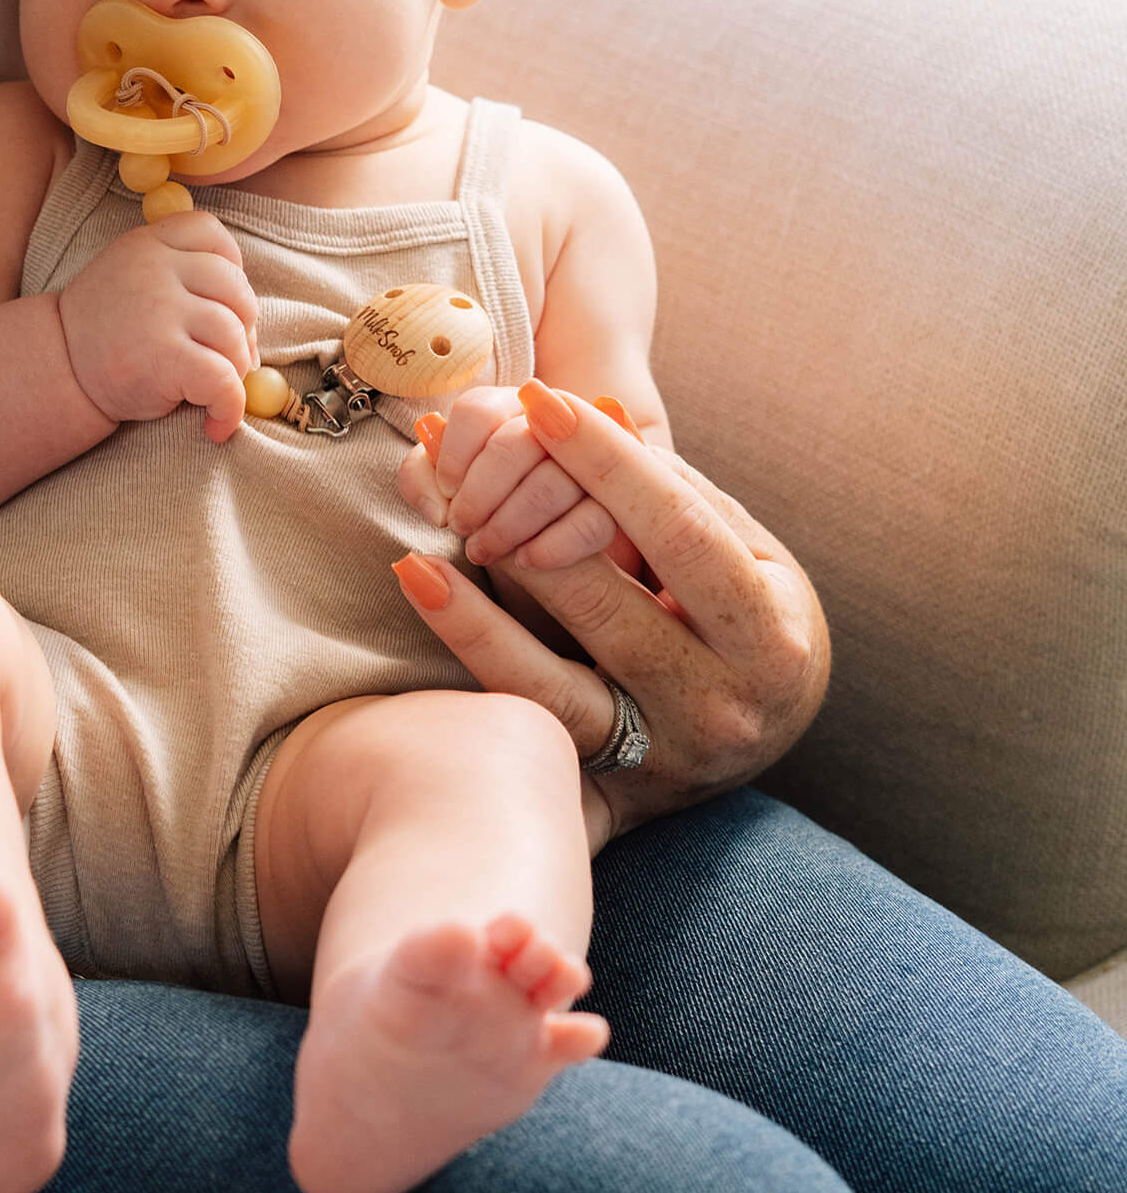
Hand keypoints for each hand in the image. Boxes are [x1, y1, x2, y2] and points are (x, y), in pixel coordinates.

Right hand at [58, 211, 259, 442]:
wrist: (57, 372)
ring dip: (235, 371)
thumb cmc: (107, 332)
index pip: (212, 234)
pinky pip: (224, 381)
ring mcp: (160, 310)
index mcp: (148, 243)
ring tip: (212, 390)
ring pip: (234, 336)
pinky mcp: (165, 357)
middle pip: (236, 290)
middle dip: (244, 329)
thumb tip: (251, 321)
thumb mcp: (132, 278)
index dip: (233, 270)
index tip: (222, 304)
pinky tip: (216, 424)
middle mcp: (155, 269)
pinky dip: (231, 408)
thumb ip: (180, 274)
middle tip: (227, 358)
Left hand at [394, 385, 828, 837]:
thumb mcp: (747, 556)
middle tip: (465, 460)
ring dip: (478, 614)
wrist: (757, 741)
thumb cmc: (747, 619)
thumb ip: (678, 494)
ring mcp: (656, 759)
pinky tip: (422, 592)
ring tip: (423, 547)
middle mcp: (718, 707)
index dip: (607, 463)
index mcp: (770, 638)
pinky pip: (523, 726)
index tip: (541, 400)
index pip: (678, 533)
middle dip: (530, 523)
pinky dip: (470, 659)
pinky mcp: (601, 791)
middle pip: (609, 610)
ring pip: (553, 685)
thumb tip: (596, 415)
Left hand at [417, 385, 636, 573]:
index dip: (454, 451)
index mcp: (512, 408)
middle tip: (461, 527)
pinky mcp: (618, 506)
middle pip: (516, 442)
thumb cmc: (486, 506)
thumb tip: (438, 505)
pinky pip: (594, 522)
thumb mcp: (449, 489)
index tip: (445, 489)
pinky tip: (526, 561)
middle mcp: (557, 423)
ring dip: (508, 524)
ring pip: (551, 483)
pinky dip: (554, 545)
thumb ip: (425, 481)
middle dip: (479, 493)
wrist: (543, 542)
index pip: (479, 410)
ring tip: (483, 551)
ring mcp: (593, 462)